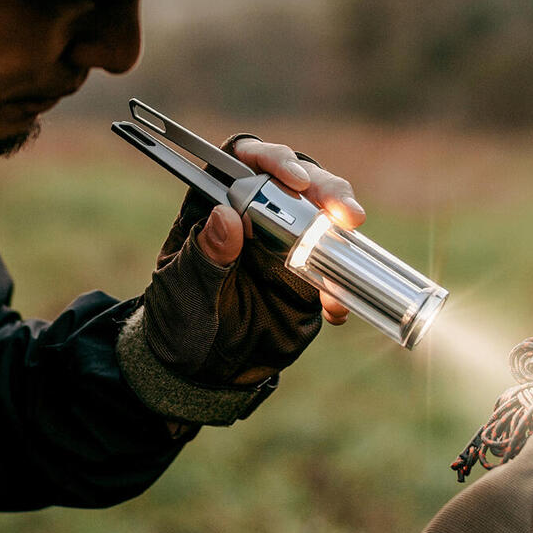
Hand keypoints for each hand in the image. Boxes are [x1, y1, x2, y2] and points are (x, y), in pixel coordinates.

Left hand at [143, 136, 364, 385]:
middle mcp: (258, 217)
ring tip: (348, 234)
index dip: (271, 159)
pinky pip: (335, 264)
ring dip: (340, 219)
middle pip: (296, 180)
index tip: (294, 178)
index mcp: (219, 208)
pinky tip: (333, 306)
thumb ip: (204, 256)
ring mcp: (288, 243)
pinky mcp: (309, 274)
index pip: (244, 162)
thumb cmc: (183, 325)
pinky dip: (342, 280)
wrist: (206, 373)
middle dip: (324, 186)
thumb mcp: (186, 293)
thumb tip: (225, 215)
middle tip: (343, 211)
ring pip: (322, 212)